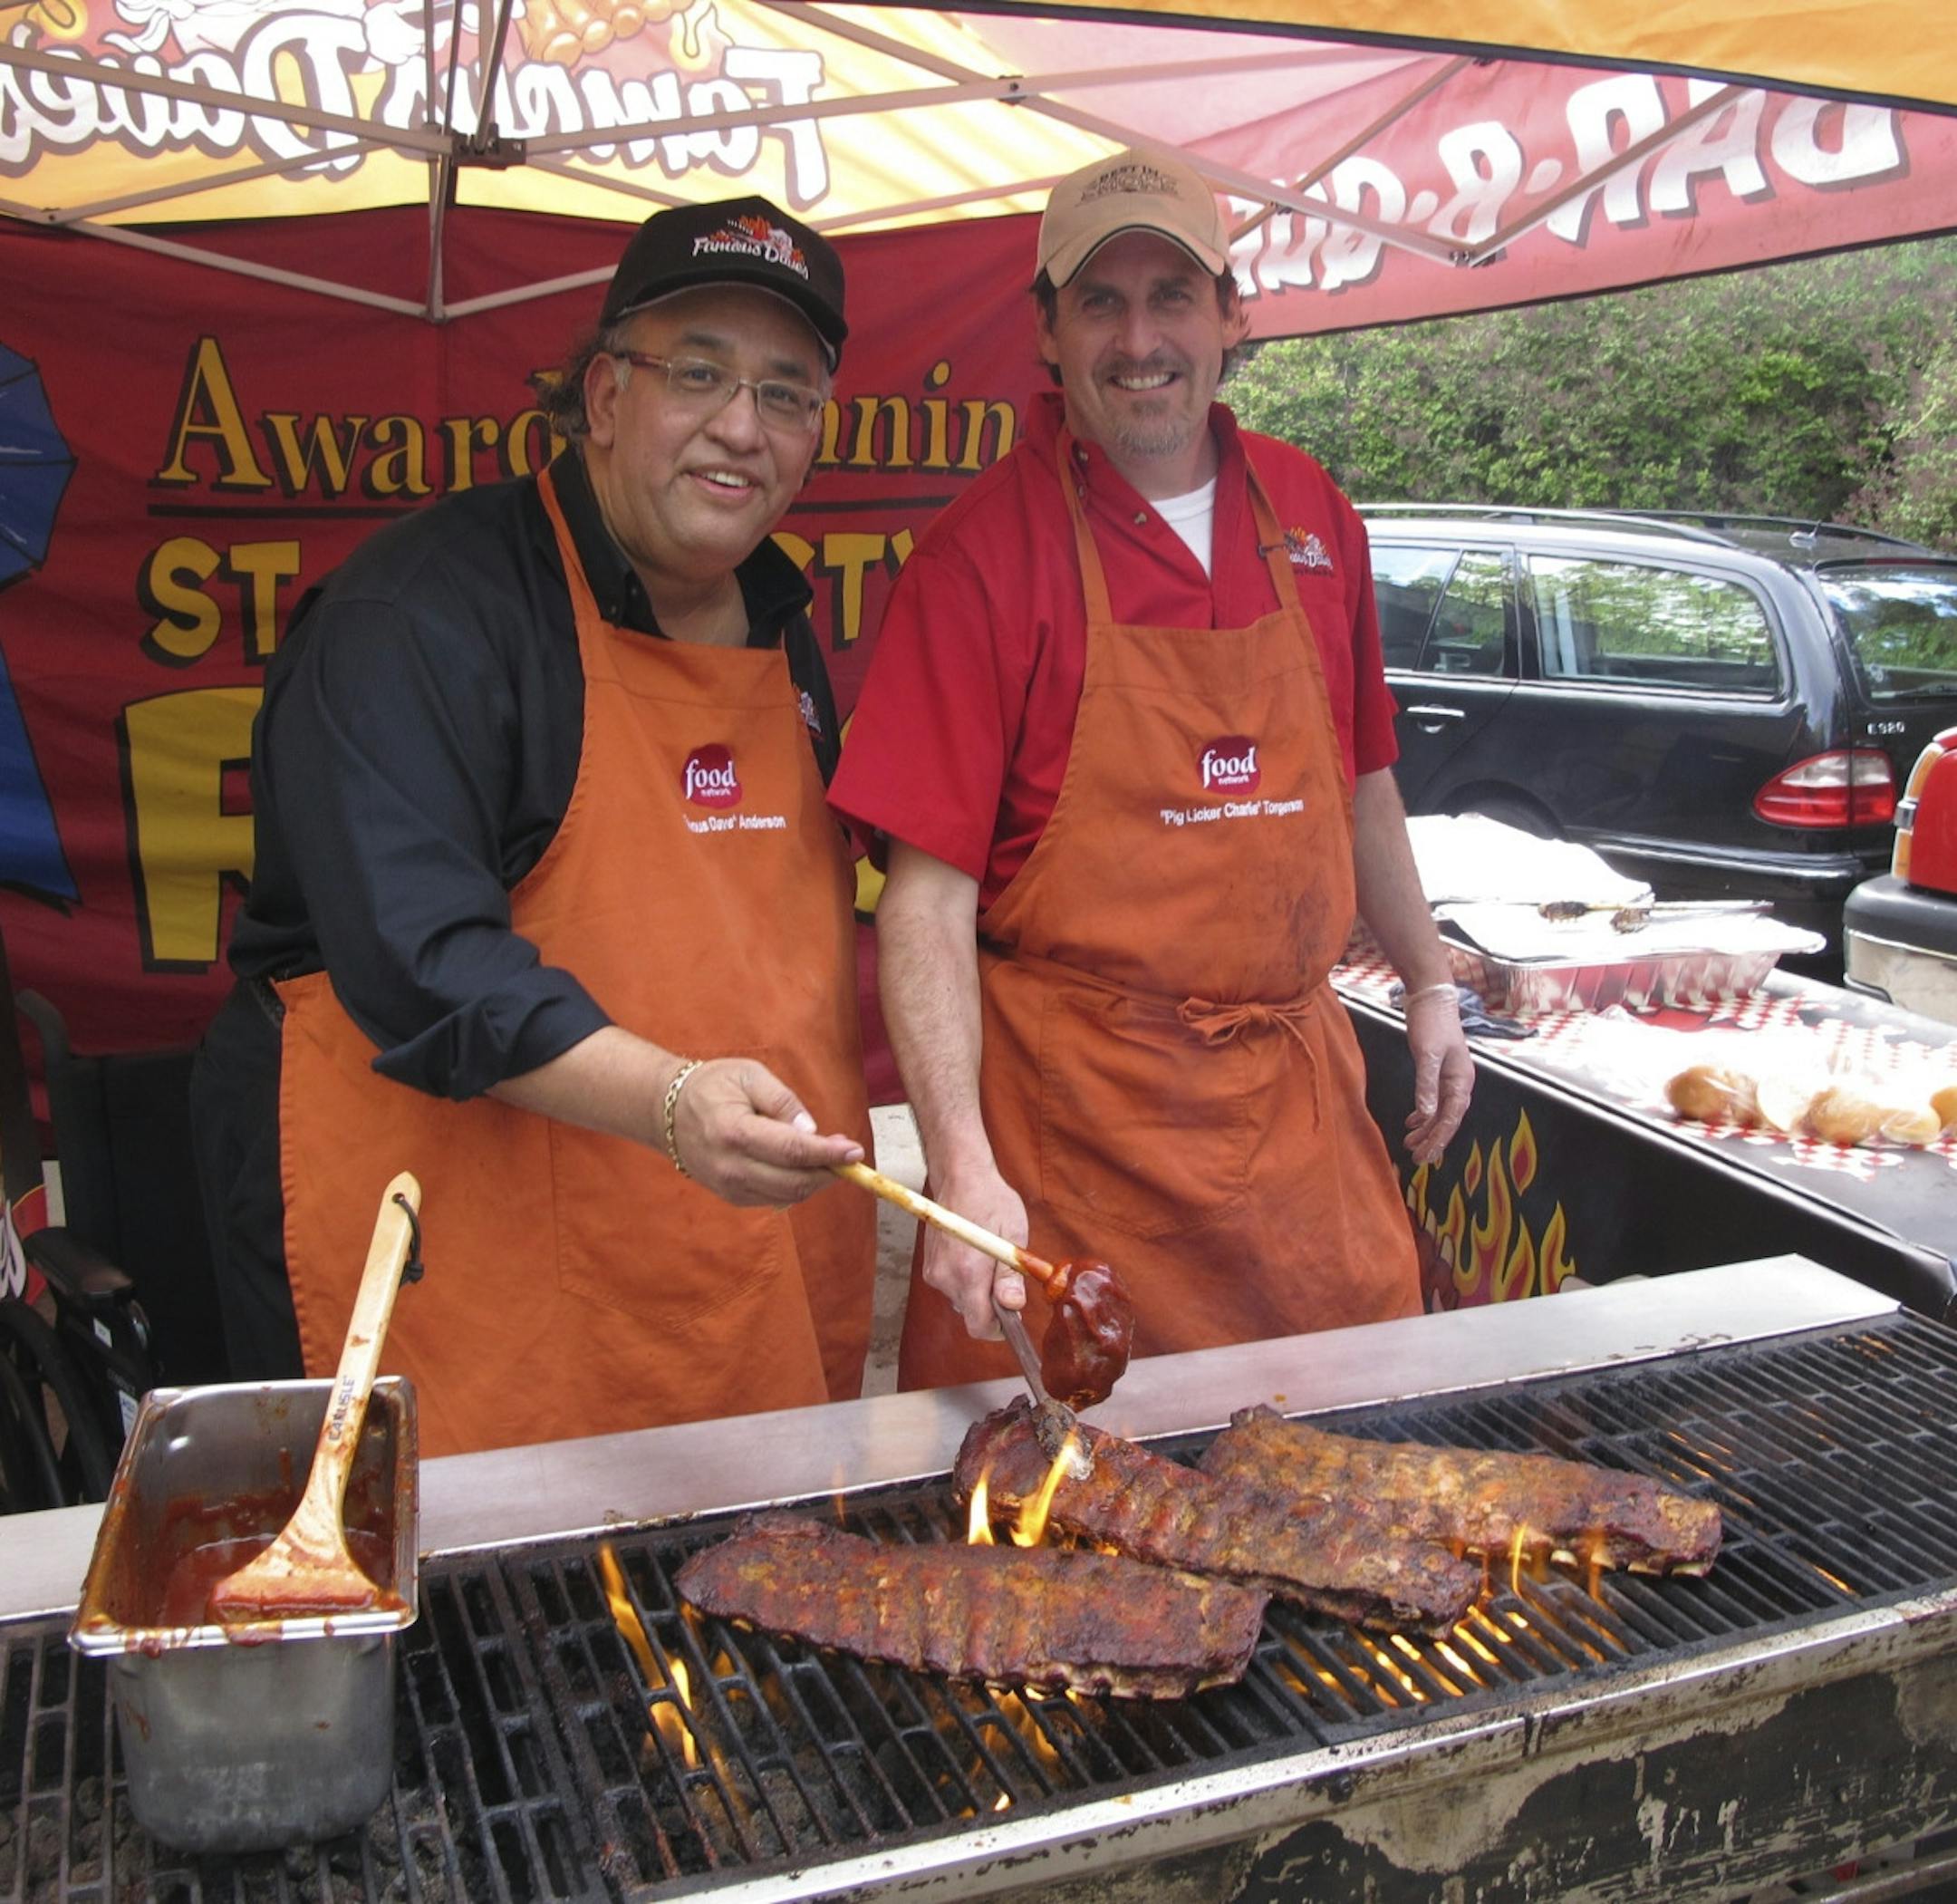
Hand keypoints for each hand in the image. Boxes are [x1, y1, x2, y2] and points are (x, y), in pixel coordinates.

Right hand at [668, 1058, 863, 1207]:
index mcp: (734, 1131)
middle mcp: (730, 1166)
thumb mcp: (750, 1075)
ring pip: (788, 1195)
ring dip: (816, 1181)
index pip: (791, 1151)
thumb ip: (783, 1101)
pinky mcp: (731, 1197)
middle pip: (793, 1182)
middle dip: (828, 1171)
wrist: (668, 1112)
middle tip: (848, 1155)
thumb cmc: (713, 1086)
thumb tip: (812, 1132)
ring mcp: (729, 1186)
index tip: (855, 1151)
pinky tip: (802, 1166)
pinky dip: (796, 1187)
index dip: (828, 1154)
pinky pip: (775, 1199)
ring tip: (827, 1158)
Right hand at [919, 1161, 1027, 1339]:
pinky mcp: (929, 1266)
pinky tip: (975, 1255)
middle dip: (990, 1304)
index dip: (998, 1329)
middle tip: (1006, 1277)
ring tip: (990, 1260)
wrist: (960, 1176)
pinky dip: (965, 1279)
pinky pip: (951, 1285)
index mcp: (968, 1273)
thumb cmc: (991, 1200)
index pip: (979, 1326)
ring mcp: (933, 1272)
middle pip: (970, 1314)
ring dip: (978, 1290)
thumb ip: (1010, 1276)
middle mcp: (946, 1277)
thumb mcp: (1012, 1235)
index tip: (1012, 1316)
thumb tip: (1013, 1306)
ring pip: (961, 1299)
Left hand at [1403, 989, 1473, 1163]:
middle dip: (1434, 1140)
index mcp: (1462, 1080)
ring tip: (1411, 1144)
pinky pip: (1434, 1099)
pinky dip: (1424, 1113)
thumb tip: (1427, 1115)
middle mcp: (1459, 1082)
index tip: (1425, 1155)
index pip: (1451, 1118)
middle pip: (1448, 1119)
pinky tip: (1412, 1122)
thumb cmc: (1431, 1023)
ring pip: (1441, 1111)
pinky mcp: (1438, 1070)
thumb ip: (1426, 1085)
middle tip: (1418, 1159)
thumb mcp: (1427, 1055)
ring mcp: (1449, 1076)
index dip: (1439, 1138)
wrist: (1431, 998)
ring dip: (1427, 1129)